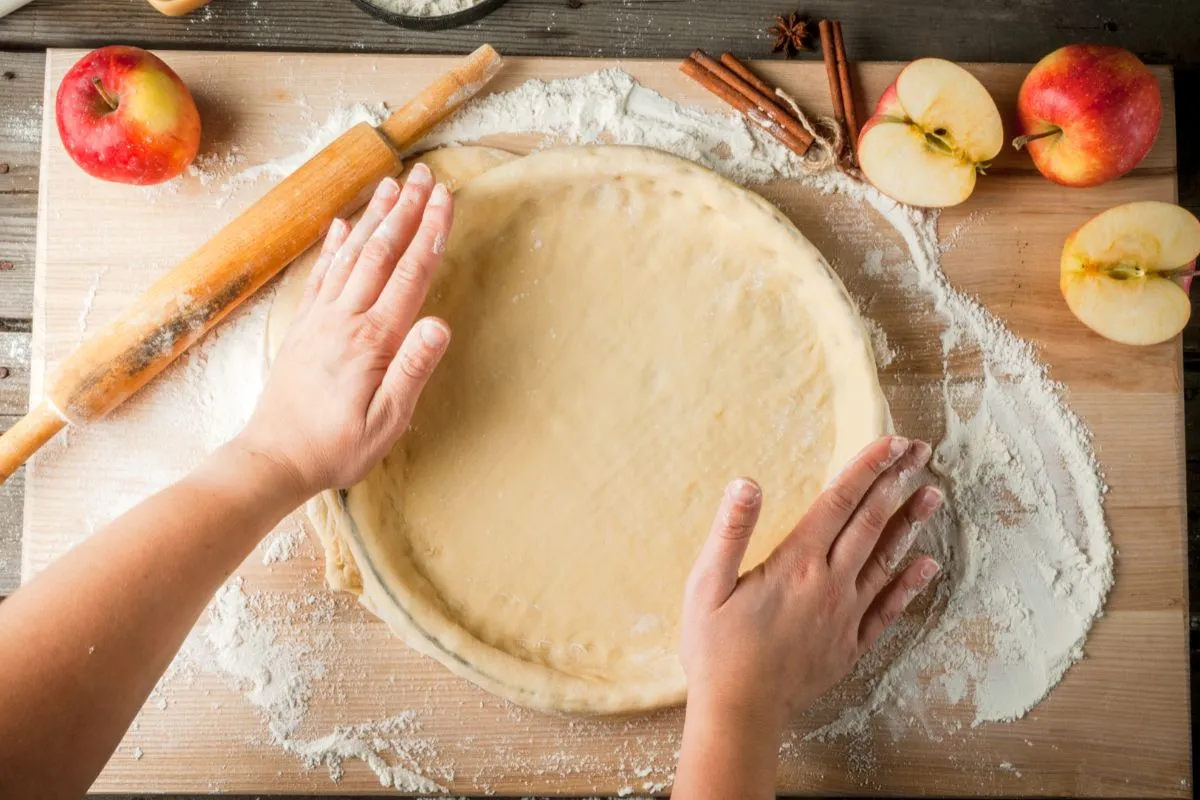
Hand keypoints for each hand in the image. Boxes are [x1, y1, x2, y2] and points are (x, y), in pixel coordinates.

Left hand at [236, 164, 453, 496]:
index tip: (445, 199)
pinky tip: (344, 224)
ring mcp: (320, 320)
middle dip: (406, 211)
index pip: (409, 276)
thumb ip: (412, 370)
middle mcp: (344, 320)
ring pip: (352, 255)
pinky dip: (336, 245)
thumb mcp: (387, 421)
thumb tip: (440, 324)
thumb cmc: (336, 448)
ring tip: (392, 184)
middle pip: (381, 253)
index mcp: (372, 341)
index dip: (429, 234)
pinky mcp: (304, 328)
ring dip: (374, 217)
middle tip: (425, 175)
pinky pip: (323, 274)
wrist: (273, 460)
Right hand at [681, 435, 942, 736]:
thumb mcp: (706, 584)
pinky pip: (887, 610)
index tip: (890, 442)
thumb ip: (730, 531)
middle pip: (870, 523)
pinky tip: (927, 566)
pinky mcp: (849, 646)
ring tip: (934, 495)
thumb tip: (745, 482)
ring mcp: (844, 616)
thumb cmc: (714, 649)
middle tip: (920, 451)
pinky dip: (909, 586)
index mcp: (795, 564)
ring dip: (910, 525)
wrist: (739, 715)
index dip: (865, 468)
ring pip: (886, 561)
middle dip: (896, 483)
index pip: (837, 502)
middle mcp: (828, 584)